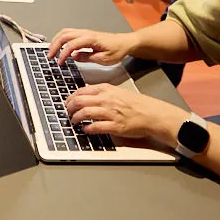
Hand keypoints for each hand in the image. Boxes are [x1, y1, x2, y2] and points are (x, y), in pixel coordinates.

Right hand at [46, 28, 133, 65]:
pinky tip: (60, 47)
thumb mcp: (104, 59)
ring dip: (56, 41)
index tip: (59, 62)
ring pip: (65, 32)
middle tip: (49, 56)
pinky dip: (61, 39)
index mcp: (90, 39)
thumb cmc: (118, 50)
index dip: (63, 54)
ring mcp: (85, 32)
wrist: (125, 42)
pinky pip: (69, 34)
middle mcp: (86, 33)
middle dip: (54, 45)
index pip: (71, 45)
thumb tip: (74, 57)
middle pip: (64, 35)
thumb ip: (88, 58)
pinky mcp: (85, 34)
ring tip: (52, 52)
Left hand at [65, 83, 187, 145]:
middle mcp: (106, 100)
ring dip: (75, 118)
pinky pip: (95, 127)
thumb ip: (102, 92)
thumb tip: (86, 94)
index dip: (70, 98)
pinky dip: (87, 129)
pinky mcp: (115, 126)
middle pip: (79, 101)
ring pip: (84, 113)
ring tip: (74, 122)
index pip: (81, 91)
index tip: (67, 103)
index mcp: (106, 89)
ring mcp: (110, 113)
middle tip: (68, 113)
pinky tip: (85, 130)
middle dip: (69, 108)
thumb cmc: (136, 104)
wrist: (152, 114)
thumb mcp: (117, 92)